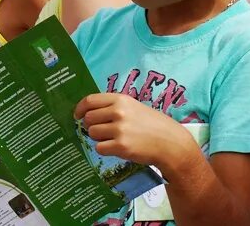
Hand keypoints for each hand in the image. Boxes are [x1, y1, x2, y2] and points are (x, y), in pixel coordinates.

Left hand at [74, 93, 196, 173]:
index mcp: (120, 100)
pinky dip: (105, 150)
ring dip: (98, 138)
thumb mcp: (133, 107)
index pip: (90, 100)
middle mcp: (118, 112)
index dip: (80, 109)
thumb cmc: (152, 125)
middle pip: (88, 118)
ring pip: (92, 133)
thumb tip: (87, 111)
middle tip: (102, 131)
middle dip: (91, 125)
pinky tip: (117, 148)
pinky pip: (99, 148)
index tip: (77, 115)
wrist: (171, 143)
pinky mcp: (121, 146)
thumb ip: (113, 106)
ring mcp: (119, 129)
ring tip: (113, 139)